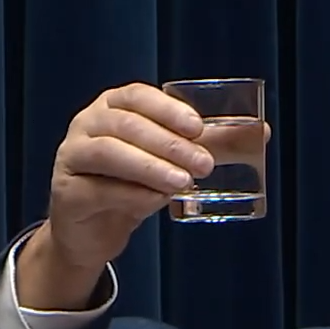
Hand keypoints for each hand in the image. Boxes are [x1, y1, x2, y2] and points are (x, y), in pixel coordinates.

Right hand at [19, 83, 213, 309]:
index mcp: (112, 107)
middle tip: (203, 163)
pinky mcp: (68, 192)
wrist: (92, 231)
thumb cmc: (133, 186)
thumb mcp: (172, 162)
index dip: (168, 109)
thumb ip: (212, 145)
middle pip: (126, 125)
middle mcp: (88, 125)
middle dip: (168, 143)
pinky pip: (100, 189)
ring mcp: (72, 157)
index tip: (199, 127)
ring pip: (109, 153)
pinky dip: (132, 195)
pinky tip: (156, 202)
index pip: (139, 97)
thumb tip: (262, 133)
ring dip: (150, 166)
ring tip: (182, 183)